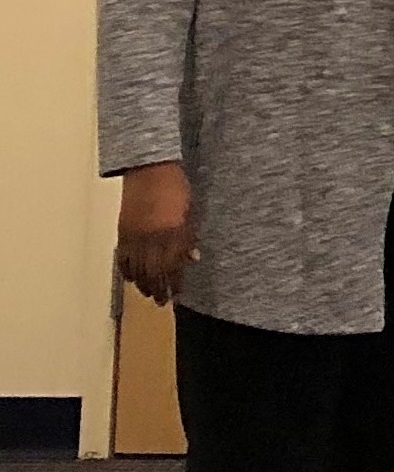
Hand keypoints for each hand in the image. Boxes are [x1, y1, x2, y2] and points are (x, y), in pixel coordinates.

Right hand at [114, 162, 197, 305]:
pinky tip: (132, 278)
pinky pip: (121, 257)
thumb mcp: (191, 211)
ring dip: (143, 284)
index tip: (179, 294)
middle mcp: (151, 237)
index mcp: (172, 232)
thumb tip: (193, 258)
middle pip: (153, 271)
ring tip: (149, 294)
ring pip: (136, 268)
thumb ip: (190, 236)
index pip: (173, 266)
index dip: (175, 283)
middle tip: (164, 301)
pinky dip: (126, 270)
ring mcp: (134, 235)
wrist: (150, 170)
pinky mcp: (122, 231)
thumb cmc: (177, 188)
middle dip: (159, 289)